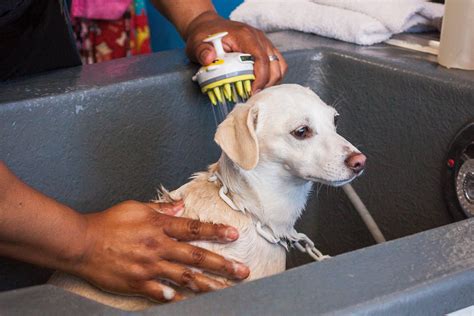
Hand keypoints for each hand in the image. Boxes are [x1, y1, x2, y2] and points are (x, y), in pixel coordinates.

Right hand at [70, 200, 249, 301]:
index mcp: (160, 226)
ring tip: (226, 290)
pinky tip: (188, 300)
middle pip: (197, 257)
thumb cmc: (108, 222)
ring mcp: (149, 267)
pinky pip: (161, 292)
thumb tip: (180, 206)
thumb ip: (160, 208)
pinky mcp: (138, 282)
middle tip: (242, 271)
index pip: (194, 228)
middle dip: (222, 264)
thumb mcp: (135, 207)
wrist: (81, 242)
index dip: (216, 232)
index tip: (234, 235)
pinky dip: (175, 297)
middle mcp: (159, 247)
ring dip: (208, 284)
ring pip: (185, 277)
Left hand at [185, 11, 287, 92]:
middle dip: (267, 83)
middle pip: (274, 64)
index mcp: (245, 36)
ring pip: (279, 65)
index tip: (252, 92)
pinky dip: (271, 77)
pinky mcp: (265, 49)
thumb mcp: (198, 44)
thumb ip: (202, 51)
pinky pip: (276, 65)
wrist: (209, 27)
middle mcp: (259, 38)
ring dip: (271, 82)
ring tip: (256, 92)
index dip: (260, 78)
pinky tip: (260, 86)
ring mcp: (264, 43)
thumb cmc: (205, 36)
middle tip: (253, 96)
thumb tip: (209, 59)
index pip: (261, 58)